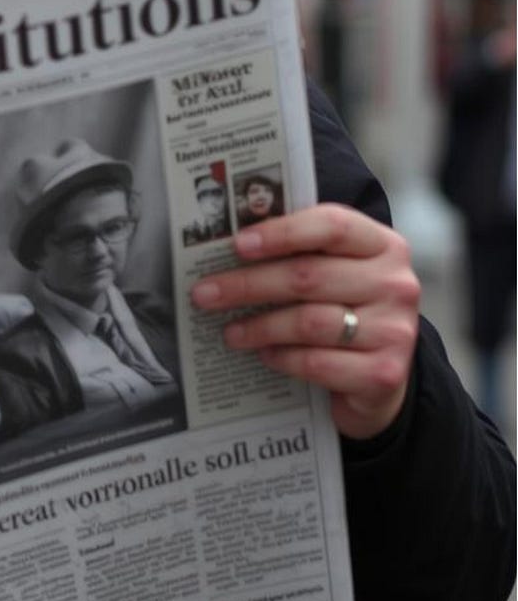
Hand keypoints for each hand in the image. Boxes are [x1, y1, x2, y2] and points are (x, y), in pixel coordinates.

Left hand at [190, 204, 419, 439]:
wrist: (380, 375)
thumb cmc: (343, 310)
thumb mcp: (332, 272)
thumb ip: (297, 254)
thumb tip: (230, 245)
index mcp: (382, 245)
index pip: (332, 225)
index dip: (282, 232)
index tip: (237, 245)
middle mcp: (396, 283)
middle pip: (308, 276)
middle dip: (248, 285)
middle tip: (204, 294)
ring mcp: (395, 330)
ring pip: (309, 322)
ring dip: (259, 326)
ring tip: (229, 332)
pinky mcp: (384, 373)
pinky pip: (318, 362)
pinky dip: (283, 358)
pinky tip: (264, 355)